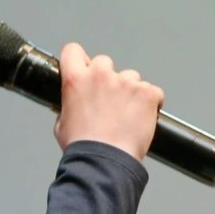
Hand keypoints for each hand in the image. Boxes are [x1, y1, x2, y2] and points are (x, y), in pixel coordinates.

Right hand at [54, 43, 164, 162]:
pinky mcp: (147, 93)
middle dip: (107, 78)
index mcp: (75, 80)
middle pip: (104, 62)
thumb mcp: (62, 124)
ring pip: (130, 77)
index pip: (73, 51)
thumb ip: (68, 105)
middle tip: (109, 102)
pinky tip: (142, 118)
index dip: (79, 60)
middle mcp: (100, 75)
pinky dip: (150, 103)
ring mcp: (126, 82)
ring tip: (127, 116)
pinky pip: (152, 91)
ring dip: (129, 91)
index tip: (85, 69)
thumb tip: (74, 105)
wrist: (105, 163)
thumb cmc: (84, 148)